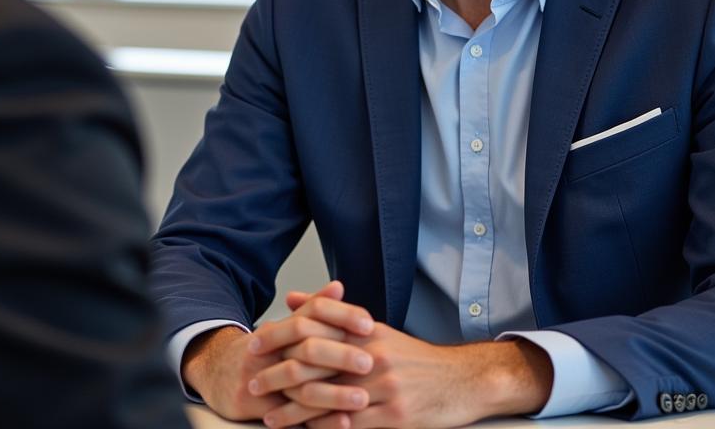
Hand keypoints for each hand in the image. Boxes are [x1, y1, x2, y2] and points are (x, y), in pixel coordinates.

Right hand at [182, 282, 374, 423]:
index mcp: (282, 325)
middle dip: (340, 354)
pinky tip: (343, 422)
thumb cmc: (263, 350)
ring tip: (363, 399)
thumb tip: (339, 287)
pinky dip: (319, 420)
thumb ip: (314, 308)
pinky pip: (291, 415)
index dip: (342, 316)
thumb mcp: (285, 327)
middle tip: (370, 362)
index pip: (314, 312)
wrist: (217, 373)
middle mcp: (270, 347)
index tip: (370, 324)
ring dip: (334, 394)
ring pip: (300, 383)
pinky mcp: (257, 406)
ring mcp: (261, 376)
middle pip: (307, 346)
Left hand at [271, 309, 553, 428]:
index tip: (254, 347)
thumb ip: (333, 314)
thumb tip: (292, 299)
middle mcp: (372, 355)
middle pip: (315, 364)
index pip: (314, 329)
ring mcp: (383, 387)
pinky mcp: (395, 417)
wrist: (460, 381)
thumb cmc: (413, 358)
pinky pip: (350, 426)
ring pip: (328, 399)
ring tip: (270, 418)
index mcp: (366, 331)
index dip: (280, 339)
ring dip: (294, 412)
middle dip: (279, 377)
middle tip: (253, 386)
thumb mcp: (376, 329)